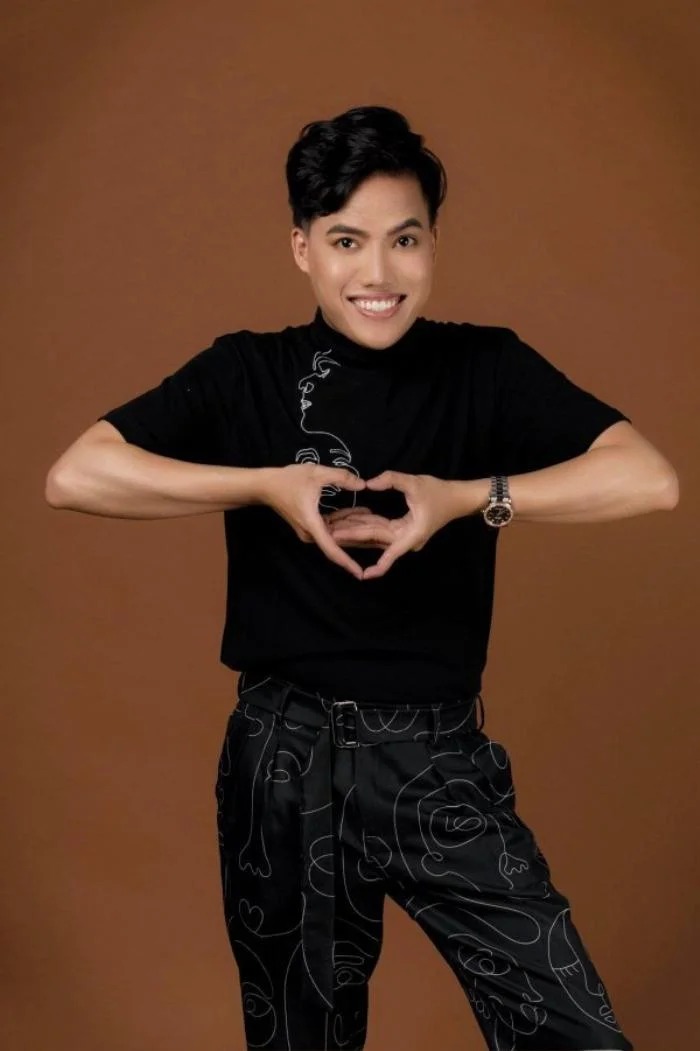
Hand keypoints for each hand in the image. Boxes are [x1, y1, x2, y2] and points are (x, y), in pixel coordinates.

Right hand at [259, 464, 366, 579]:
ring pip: (337, 534)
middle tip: (383, 536)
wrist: (265, 486)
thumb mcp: (317, 473)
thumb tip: (363, 485)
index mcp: (312, 525)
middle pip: (339, 542)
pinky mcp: (310, 526)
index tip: (361, 573)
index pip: (332, 549)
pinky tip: (361, 512)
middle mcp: (311, 533)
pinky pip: (332, 528)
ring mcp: (310, 531)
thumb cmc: (288, 480)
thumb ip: (341, 478)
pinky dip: (345, 521)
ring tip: (376, 519)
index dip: (347, 562)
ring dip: (354, 527)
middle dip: (361, 538)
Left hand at [324, 471, 460, 579]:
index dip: (378, 566)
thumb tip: (368, 484)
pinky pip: (380, 530)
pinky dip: (366, 525)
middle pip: (375, 540)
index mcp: (412, 534)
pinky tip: (349, 521)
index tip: (363, 575)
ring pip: (375, 536)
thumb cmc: (439, 492)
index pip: (392, 552)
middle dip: (353, 536)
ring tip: (333, 529)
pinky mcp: (402, 530)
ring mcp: (404, 536)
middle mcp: (406, 539)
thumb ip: (391, 480)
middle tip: (330, 533)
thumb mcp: (415, 483)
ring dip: (356, 532)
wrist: (457, 499)